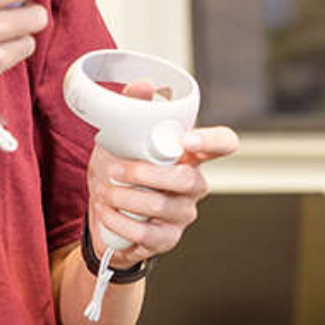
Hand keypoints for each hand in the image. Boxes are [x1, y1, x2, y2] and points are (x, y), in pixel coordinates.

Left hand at [86, 80, 239, 266]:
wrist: (101, 215)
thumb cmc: (117, 173)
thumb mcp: (118, 138)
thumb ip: (132, 109)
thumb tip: (145, 84)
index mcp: (189, 156)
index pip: (223, 144)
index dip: (214, 141)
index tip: (187, 139)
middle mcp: (193, 185)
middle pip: (188, 180)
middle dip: (146, 175)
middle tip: (115, 171)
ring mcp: (182, 214)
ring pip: (162, 207)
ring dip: (126, 198)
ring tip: (105, 191)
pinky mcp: (166, 239)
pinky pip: (145, 233)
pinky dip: (119, 221)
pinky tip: (106, 213)